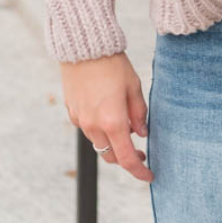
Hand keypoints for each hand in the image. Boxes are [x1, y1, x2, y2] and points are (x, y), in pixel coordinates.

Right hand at [60, 52, 152, 182]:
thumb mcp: (134, 87)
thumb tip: (142, 133)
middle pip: (111, 156)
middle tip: (141, 152)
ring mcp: (80, 120)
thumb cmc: (112, 64)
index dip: (140, 171)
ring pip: (98, 144)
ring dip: (113, 143)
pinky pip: (88, 129)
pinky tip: (108, 116)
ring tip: (126, 128)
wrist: (83, 47)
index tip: (150, 175)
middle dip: (126, 158)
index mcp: (112, 122)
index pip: (127, 158)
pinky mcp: (72, 111)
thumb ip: (139, 114)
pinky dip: (100, 130)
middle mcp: (93, 126)